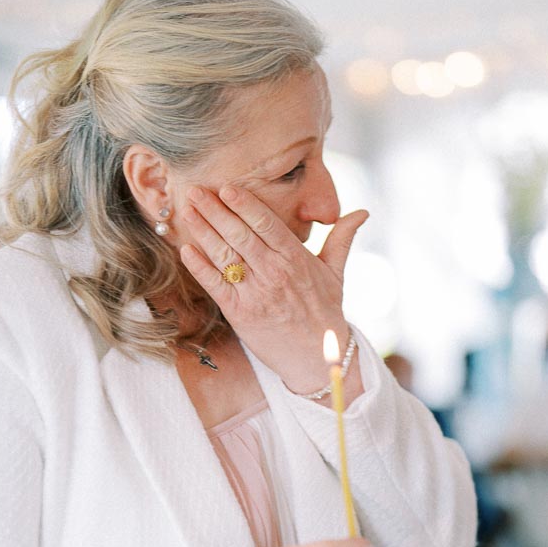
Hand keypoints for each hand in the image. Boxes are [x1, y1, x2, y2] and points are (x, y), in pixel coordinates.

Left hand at [179, 184, 367, 393]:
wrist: (318, 358)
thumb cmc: (325, 313)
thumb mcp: (336, 273)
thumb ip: (342, 238)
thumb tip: (362, 212)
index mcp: (296, 259)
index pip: (267, 223)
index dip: (244, 204)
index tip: (227, 187)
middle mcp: (275, 273)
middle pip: (240, 234)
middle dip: (215, 210)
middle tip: (195, 190)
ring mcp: (256, 293)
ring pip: (224, 255)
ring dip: (203, 231)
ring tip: (186, 211)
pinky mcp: (240, 313)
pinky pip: (215, 285)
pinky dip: (199, 266)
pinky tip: (185, 249)